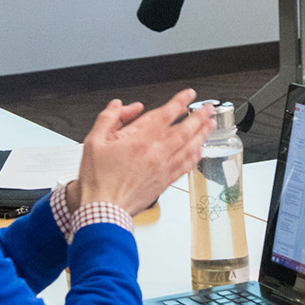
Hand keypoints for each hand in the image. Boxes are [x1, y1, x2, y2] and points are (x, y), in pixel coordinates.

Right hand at [76, 88, 210, 216]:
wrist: (104, 210)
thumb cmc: (98, 180)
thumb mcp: (94, 142)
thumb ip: (108, 118)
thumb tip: (119, 106)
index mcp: (140, 141)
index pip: (166, 115)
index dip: (180, 102)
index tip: (188, 95)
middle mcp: (156, 154)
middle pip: (185, 131)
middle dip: (199, 117)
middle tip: (208, 108)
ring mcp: (163, 169)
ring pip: (189, 148)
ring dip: (202, 134)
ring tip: (210, 125)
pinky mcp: (165, 182)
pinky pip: (186, 166)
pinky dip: (195, 157)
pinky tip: (200, 151)